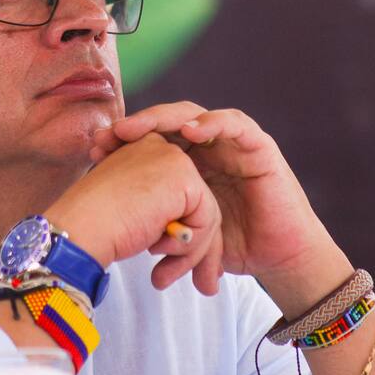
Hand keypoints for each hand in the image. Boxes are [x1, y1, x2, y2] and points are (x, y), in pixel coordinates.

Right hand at [44, 133, 225, 294]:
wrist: (80, 229)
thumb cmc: (97, 228)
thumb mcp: (139, 220)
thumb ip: (167, 223)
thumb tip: (197, 252)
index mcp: (147, 155)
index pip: (183, 198)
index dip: (185, 237)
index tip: (168, 269)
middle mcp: (162, 150)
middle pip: (200, 206)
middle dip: (198, 250)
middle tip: (187, 283)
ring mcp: (175, 160)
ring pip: (207, 215)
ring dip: (190, 254)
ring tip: (163, 274)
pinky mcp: (184, 178)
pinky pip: (207, 220)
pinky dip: (189, 246)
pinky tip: (159, 249)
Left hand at [91, 102, 338, 284]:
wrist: (279, 258)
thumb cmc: (234, 247)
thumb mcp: (187, 237)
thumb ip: (160, 234)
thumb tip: (117, 255)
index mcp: (186, 165)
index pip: (150, 141)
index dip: (123, 143)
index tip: (95, 152)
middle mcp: (206, 149)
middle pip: (166, 124)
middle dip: (137, 126)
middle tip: (111, 135)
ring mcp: (231, 145)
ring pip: (194, 116)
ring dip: (165, 118)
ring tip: (139, 128)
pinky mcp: (258, 146)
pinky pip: (234, 124)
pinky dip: (213, 122)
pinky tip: (191, 130)